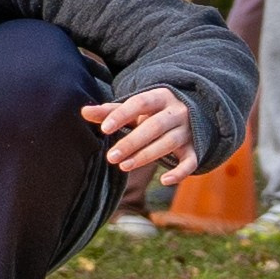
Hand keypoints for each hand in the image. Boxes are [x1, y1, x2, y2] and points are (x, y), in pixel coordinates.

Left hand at [81, 87, 198, 183]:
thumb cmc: (154, 112)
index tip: (104, 129)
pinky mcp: (195, 149)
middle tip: (110, 157)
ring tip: (123, 166)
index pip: (140, 103)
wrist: (193, 112)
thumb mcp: (135, 108)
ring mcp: (187, 131)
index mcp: (160, 97)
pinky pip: (191, 161)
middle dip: (131, 142)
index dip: (122, 115)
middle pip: (154, 126)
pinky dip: (180, 172)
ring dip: (146, 156)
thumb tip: (83, 112)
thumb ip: (111, 111)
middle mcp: (176, 112)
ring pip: (169, 143)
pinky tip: (164, 181)